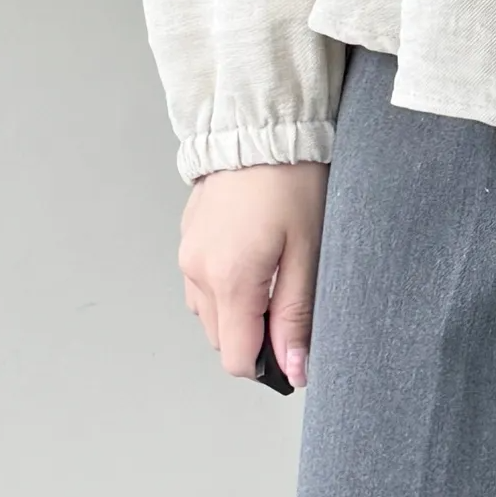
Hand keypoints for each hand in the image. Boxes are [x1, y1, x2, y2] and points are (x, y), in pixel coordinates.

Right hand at [178, 161, 329, 386]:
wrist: (262, 127)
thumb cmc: (293, 182)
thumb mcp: (308, 250)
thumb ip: (296, 314)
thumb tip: (294, 368)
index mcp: (229, 280)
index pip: (236, 357)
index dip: (268, 362)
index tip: (294, 343)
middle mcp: (197, 272)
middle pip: (221, 339)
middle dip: (254, 334)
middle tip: (291, 298)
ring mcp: (187, 255)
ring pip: (209, 313)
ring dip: (239, 310)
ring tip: (274, 271)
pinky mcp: (187, 238)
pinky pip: (201, 283)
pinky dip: (226, 285)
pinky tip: (254, 255)